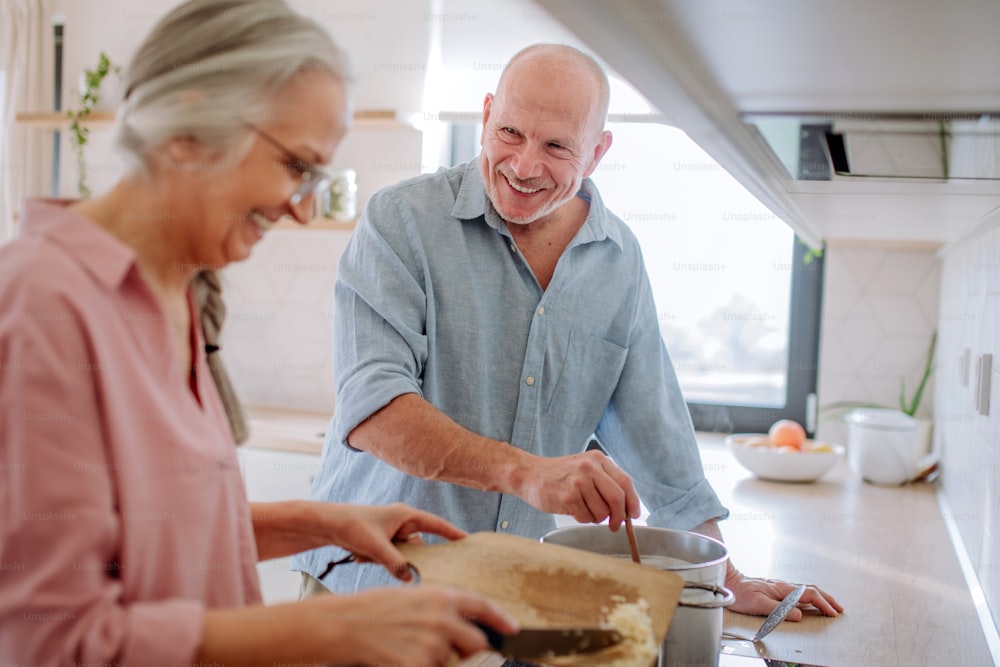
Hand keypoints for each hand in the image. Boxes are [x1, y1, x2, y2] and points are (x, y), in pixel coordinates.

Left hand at [316, 502, 466, 580]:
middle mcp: (403, 523)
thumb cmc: (351, 526)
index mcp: (405, 515)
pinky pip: (392, 558)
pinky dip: (379, 560)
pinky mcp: (385, 544)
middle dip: (411, 556)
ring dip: (388, 559)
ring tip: (366, 553)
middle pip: (420, 545)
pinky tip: (361, 555)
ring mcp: (394, 534)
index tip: (469, 542)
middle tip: (413, 566)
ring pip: (404, 554)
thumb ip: (394, 562)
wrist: (327, 524)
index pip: (437, 525)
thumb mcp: (374, 546)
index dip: (453, 534)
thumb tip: (410, 578)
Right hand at [321, 584, 518, 664]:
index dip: (501, 618)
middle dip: (467, 650)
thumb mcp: (411, 596)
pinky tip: (402, 657)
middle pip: (476, 642)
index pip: (482, 605)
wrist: (346, 624)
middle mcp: (441, 618)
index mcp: (440, 596)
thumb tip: (461, 622)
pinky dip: (421, 666)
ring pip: (450, 661)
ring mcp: (431, 643)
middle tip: (447, 649)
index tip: (513, 628)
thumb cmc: (374, 608)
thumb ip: (440, 608)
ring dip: (437, 660)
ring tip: (409, 647)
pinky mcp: (418, 663)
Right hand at [516, 450, 639, 528]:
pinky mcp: (568, 496)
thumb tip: (626, 507)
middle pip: (617, 498)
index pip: (625, 482)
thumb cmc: (558, 475)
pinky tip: (573, 510)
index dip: (633, 501)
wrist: (529, 474)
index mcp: (597, 459)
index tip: (633, 515)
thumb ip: (605, 482)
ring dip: (596, 518)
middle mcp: (589, 468)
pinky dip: (583, 519)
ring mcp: (578, 482)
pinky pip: (586, 517)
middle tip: (614, 525)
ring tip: (584, 510)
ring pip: (602, 511)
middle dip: (618, 517)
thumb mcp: (585, 468)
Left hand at [724, 569, 843, 619]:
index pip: (809, 595)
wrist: (728, 580)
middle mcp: (783, 586)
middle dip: (827, 598)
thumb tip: (799, 614)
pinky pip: (798, 592)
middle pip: (811, 590)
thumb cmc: (740, 593)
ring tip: (830, 605)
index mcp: (782, 589)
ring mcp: (780, 587)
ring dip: (820, 597)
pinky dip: (810, 596)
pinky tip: (809, 602)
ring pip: (806, 589)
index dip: (823, 604)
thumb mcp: (757, 604)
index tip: (833, 613)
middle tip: (839, 608)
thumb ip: (778, 610)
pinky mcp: (775, 589)